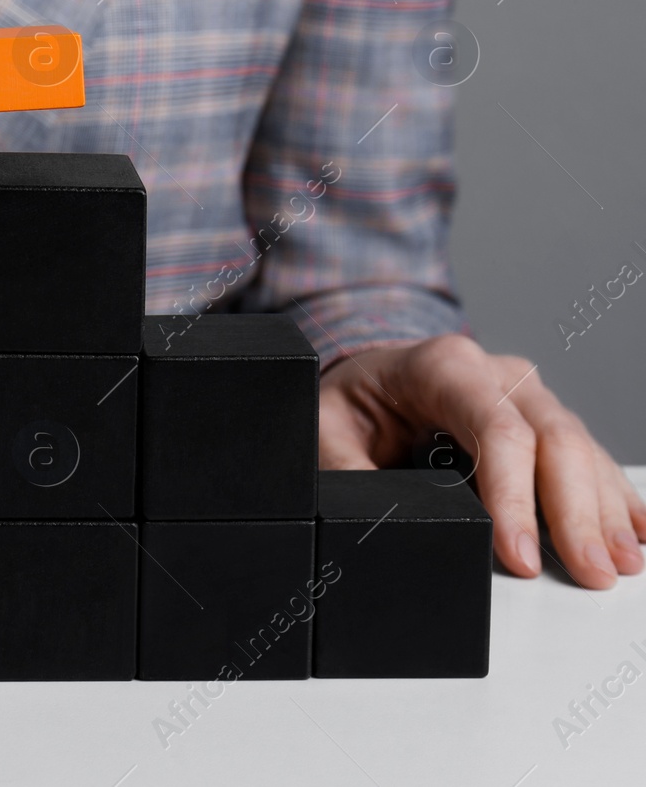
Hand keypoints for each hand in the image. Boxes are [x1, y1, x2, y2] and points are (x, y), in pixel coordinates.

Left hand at [319, 334, 645, 589]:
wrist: (360, 378)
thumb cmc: (345, 402)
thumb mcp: (323, 432)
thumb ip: (348, 474)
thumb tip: (373, 526)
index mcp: (442, 366)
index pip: (496, 429)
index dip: (514, 495)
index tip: (520, 555)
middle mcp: (494, 372)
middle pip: (552, 438)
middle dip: (575, 511)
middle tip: (591, 572)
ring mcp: (523, 393)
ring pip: (579, 447)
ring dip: (603, 509)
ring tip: (618, 564)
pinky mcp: (540, 419)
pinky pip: (587, 455)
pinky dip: (612, 495)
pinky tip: (635, 533)